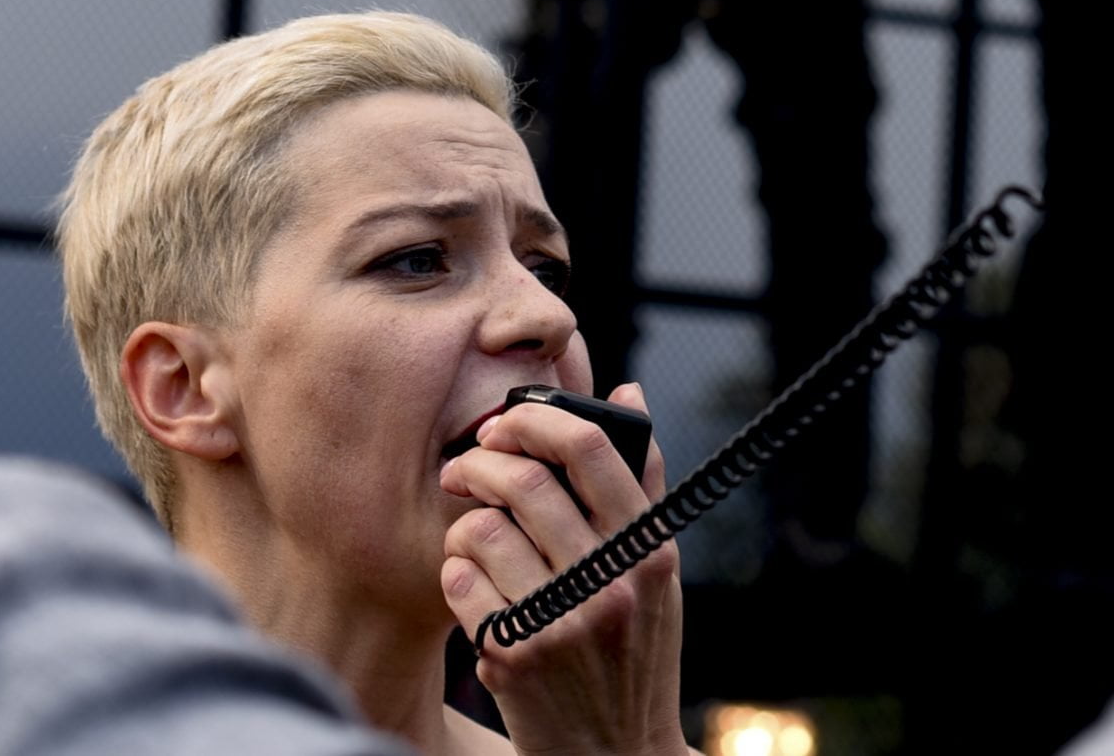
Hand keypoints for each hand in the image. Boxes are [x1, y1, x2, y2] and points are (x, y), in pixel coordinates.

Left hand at [440, 383, 687, 755]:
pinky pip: (459, 584)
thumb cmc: (635, 652)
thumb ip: (644, 482)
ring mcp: (562, 623)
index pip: (592, 450)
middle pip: (525, 483)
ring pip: (483, 531)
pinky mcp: (514, 658)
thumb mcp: (658, 572)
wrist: (617, 755)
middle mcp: (611, 584)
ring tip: (472, 538)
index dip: (538, 418)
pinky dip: (455, 575)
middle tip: (464, 469)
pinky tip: (473, 588)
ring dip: (464, 525)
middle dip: (481, 464)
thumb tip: (630, 393)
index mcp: (651, 551)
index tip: (508, 422)